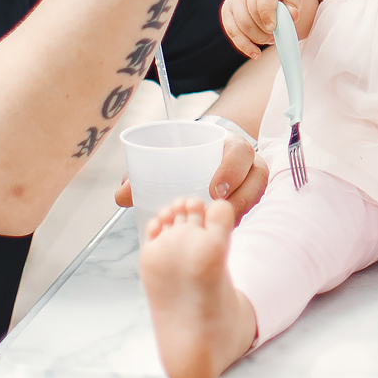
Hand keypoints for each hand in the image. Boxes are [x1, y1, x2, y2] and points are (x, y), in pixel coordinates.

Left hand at [114, 127, 268, 219]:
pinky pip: (251, 210)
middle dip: (239, 198)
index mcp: (228, 144)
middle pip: (256, 177)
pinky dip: (236, 221)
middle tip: (213, 213)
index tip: (213, 189)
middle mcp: (247, 161)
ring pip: (255, 196)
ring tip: (216, 228)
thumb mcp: (169, 156)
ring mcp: (252, 180)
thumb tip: (121, 195)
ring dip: (238, 213)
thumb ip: (145, 171)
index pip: (240, 152)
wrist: (205, 152)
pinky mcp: (249, 198)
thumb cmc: (186, 154)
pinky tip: (219, 233)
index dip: (231, 170)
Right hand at [218, 0, 314, 59]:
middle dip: (266, 30)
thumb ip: (293, 6)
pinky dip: (244, 45)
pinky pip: (232, 32)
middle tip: (277, 36)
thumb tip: (292, 16)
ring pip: (242, 24)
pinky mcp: (226, 11)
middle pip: (252, 13)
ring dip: (258, 38)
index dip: (267, 13)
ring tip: (270, 39)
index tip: (273, 27)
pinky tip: (255, 53)